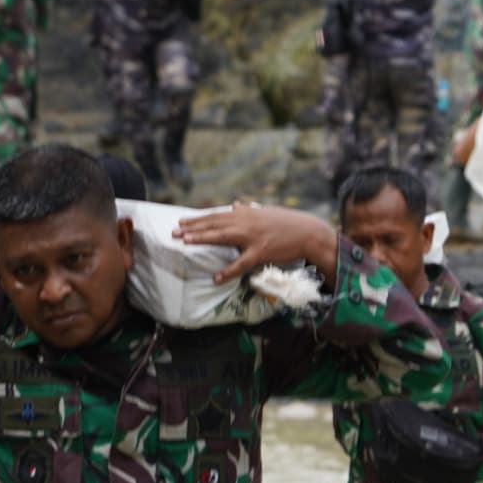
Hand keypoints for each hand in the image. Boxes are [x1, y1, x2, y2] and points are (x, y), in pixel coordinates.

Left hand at [177, 202, 339, 283]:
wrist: (308, 232)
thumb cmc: (288, 223)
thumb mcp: (266, 212)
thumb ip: (249, 209)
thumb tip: (235, 205)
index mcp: (246, 213)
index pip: (216, 215)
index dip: (197, 218)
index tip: (181, 220)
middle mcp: (245, 222)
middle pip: (214, 223)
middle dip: (192, 227)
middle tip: (173, 231)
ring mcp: (252, 237)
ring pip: (221, 237)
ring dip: (202, 239)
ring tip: (184, 242)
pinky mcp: (260, 252)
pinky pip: (240, 264)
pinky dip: (227, 271)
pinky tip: (216, 277)